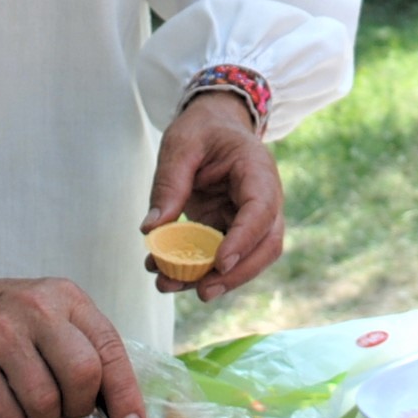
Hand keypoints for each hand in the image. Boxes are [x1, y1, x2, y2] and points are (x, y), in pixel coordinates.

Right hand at [0, 262, 145, 417]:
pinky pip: (6, 417)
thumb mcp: (50, 314)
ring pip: (45, 403)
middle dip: (78, 407)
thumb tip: (122, 411)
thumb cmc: (3, 318)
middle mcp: (38, 311)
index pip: (110, 350)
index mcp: (67, 298)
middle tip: (62, 407)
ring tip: (27, 403)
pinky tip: (2, 405)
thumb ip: (84, 349)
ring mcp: (1, 336)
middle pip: (83, 376)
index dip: (127, 396)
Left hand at [142, 91, 282, 303]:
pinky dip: (200, 272)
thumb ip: (169, 184)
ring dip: (216, 280)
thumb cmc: (202, 130)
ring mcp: (252, 217)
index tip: (220, 262)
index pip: (261, 209)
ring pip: (250, 258)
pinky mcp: (234, 229)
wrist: (214, 125)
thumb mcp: (180, 145)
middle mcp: (265, 198)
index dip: (244, 239)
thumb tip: (151, 231)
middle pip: (267, 244)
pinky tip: (168, 277)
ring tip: (172, 286)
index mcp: (257, 170)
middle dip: (236, 274)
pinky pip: (225, 258)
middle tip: (202, 291)